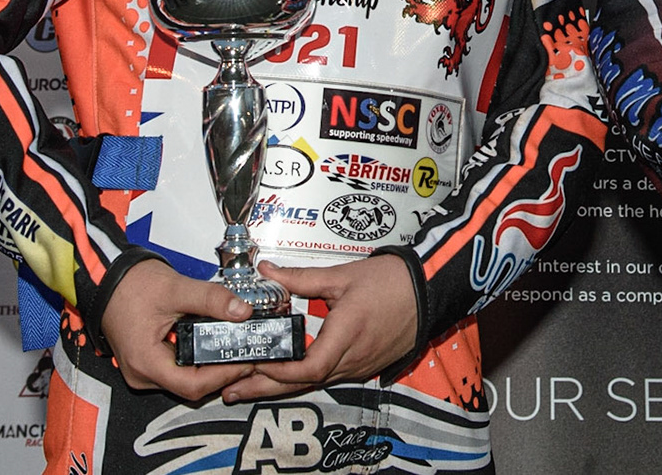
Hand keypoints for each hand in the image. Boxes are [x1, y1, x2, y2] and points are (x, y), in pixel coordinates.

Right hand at [100, 258, 258, 399]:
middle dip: (222, 373)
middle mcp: (142, 373)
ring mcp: (144, 370)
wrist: (107, 278)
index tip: (245, 362)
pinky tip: (213, 346)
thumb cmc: (129, 285)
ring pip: (185, 380)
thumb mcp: (176, 288)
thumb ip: (211, 299)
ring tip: (234, 350)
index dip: (224, 376)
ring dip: (211, 368)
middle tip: (246, 357)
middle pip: (191, 387)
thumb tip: (241, 311)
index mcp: (146, 361)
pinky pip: (177, 370)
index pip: (193, 385)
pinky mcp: (148, 362)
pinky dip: (197, 361)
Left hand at [224, 254, 419, 403]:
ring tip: (250, 385)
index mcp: (346, 334)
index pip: (306, 368)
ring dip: (282, 385)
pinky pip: (329, 377)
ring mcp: (359, 366)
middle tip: (233, 390)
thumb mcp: (342, 276)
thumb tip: (268, 272)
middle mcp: (353, 358)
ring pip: (314, 383)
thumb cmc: (393, 282)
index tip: (254, 361)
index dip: (277, 370)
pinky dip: (304, 378)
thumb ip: (300, 278)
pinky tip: (287, 376)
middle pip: (303, 384)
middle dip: (264, 388)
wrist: (428, 289)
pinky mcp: (364, 366)